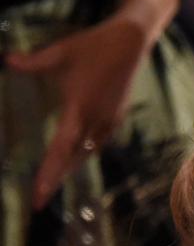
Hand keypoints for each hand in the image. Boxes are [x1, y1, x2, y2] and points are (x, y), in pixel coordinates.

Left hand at [6, 16, 148, 209]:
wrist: (130, 44)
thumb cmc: (93, 47)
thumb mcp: (59, 52)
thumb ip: (32, 62)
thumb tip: (6, 61)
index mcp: (79, 110)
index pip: (61, 150)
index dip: (49, 175)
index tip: (39, 196)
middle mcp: (95, 122)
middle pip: (73, 160)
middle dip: (55, 179)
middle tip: (38, 200)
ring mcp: (108, 122)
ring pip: (86, 154)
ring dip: (69, 168)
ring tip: (52, 181)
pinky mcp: (115, 118)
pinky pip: (97, 143)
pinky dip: (83, 154)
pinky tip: (76, 155)